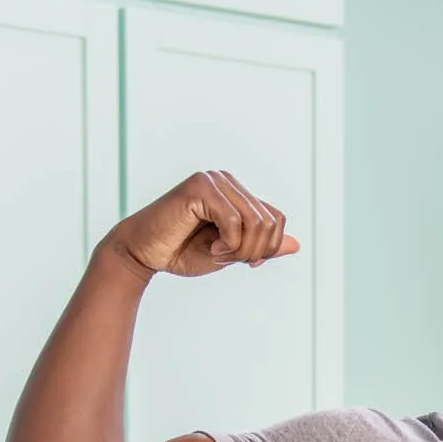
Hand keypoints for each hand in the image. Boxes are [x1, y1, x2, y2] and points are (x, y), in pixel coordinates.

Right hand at [103, 170, 300, 279]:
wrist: (144, 254)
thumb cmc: (183, 252)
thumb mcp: (232, 253)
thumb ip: (262, 247)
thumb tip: (298, 245)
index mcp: (237, 193)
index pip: (276, 219)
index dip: (267, 247)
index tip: (244, 261)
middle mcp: (227, 180)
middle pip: (270, 222)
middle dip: (255, 251)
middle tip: (228, 259)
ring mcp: (213, 180)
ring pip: (256, 222)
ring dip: (240, 249)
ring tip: (216, 253)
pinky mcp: (200, 186)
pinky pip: (235, 221)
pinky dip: (228, 243)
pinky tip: (210, 247)